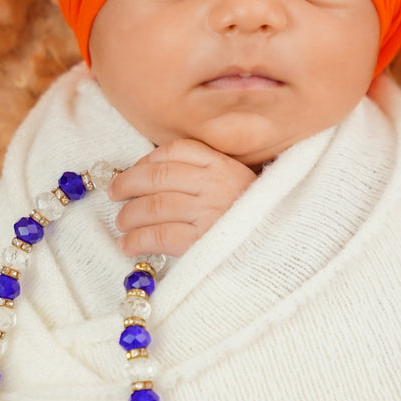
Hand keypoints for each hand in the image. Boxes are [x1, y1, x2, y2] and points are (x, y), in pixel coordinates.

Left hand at [108, 138, 256, 257]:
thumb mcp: (242, 185)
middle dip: (129, 183)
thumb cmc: (258, 219)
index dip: (149, 159)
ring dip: (130, 215)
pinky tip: (127, 245)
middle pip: (159, 176)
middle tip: (115, 193)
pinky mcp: (203, 242)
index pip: (178, 150)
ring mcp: (209, 212)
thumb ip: (210, 176)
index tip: (135, 169)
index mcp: (225, 165)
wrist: (285, 250)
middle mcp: (216, 184)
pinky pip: (159, 236)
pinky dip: (137, 240)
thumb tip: (161, 174)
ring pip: (155, 206)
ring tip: (121, 222)